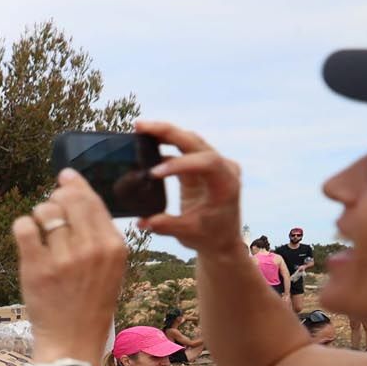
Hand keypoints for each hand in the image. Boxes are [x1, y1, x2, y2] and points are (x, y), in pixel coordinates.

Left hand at [9, 168, 126, 361]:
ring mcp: (64, 258)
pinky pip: (24, 227)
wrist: (72, 341)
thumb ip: (98, 231)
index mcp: (114, 246)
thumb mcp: (110, 267)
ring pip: (45, 210)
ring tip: (41, 230)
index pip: (93, 200)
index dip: (75, 185)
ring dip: (39, 214)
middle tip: (51, 210)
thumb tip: (75, 189)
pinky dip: (23, 226)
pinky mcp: (37, 268)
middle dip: (56, 197)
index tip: (64, 179)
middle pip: (69, 199)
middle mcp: (92, 249)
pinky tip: (28, 237)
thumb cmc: (90, 303)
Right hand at [134, 120, 243, 254]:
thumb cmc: (210, 237)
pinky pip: (183, 150)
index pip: (207, 162)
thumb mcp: (190, 234)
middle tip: (140, 127)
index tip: (154, 173)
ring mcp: (212, 165)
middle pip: (195, 142)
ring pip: (188, 141)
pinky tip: (145, 145)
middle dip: (168, 132)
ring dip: (165, 133)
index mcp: (226, 183)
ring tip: (140, 129)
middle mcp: (223, 168)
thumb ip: (168, 226)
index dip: (180, 163)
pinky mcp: (200, 166)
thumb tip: (143, 221)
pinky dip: (165, 146)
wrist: (222, 239)